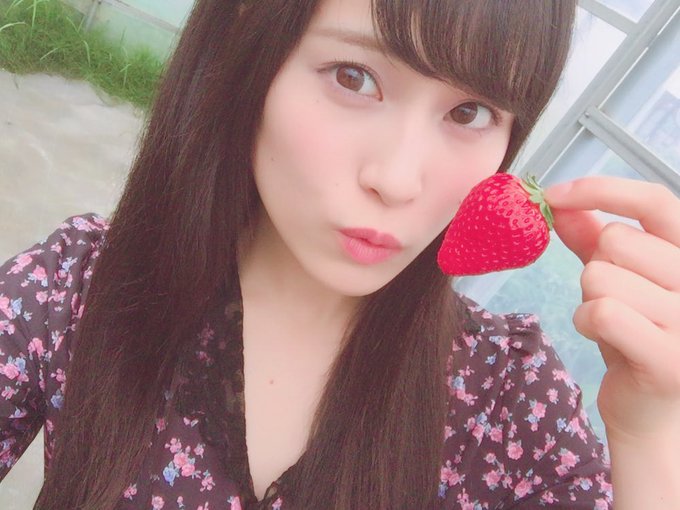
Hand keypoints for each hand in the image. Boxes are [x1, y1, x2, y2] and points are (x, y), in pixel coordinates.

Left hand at [544, 176, 679, 443]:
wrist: (649, 407)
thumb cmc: (634, 332)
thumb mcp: (616, 277)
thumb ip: (590, 238)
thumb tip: (558, 203)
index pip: (655, 201)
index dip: (600, 190)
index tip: (552, 194)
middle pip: (616, 241)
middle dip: (595, 268)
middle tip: (614, 299)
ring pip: (601, 277)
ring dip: (589, 299)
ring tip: (613, 323)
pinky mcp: (669, 360)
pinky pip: (600, 313)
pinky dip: (586, 322)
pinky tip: (604, 338)